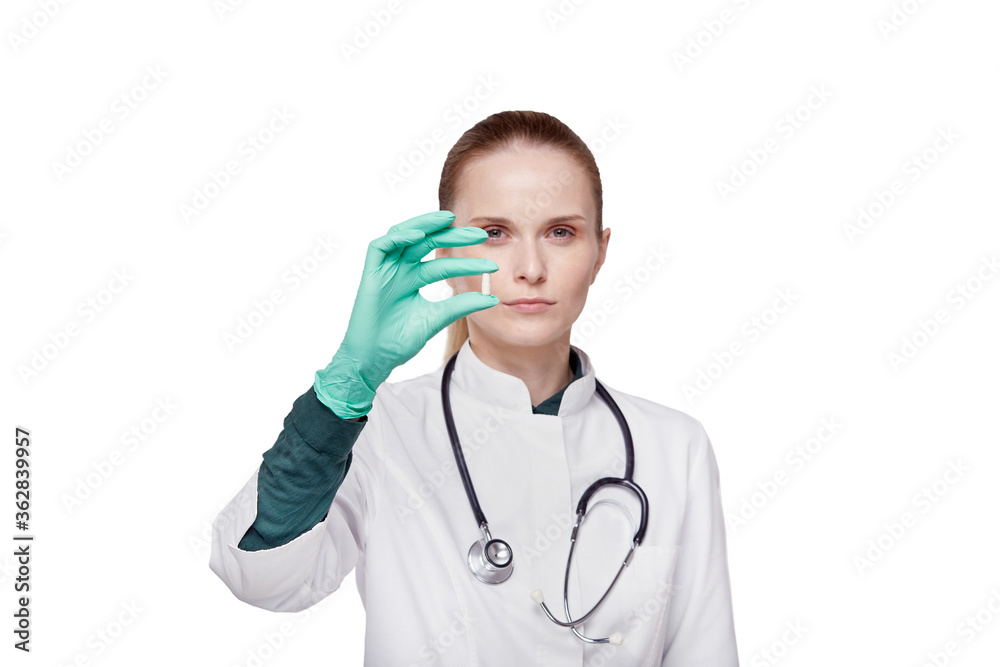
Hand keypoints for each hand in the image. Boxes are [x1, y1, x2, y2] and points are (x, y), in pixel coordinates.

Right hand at [315, 210, 497, 418]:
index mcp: (413, 280)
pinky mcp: (370, 273)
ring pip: (403, 236)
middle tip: (477, 235)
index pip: (442, 263)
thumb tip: (491, 298)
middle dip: (451, 236)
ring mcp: (385, 270)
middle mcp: (400, 270)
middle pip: (426, 243)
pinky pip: (380, 246)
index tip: (490, 265)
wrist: (373, 359)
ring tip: (448, 220)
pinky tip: (418, 235)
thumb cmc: (398, 341)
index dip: (465, 262)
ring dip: (424, 225)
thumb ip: (459, 306)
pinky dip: (398, 237)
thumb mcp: (435, 319)